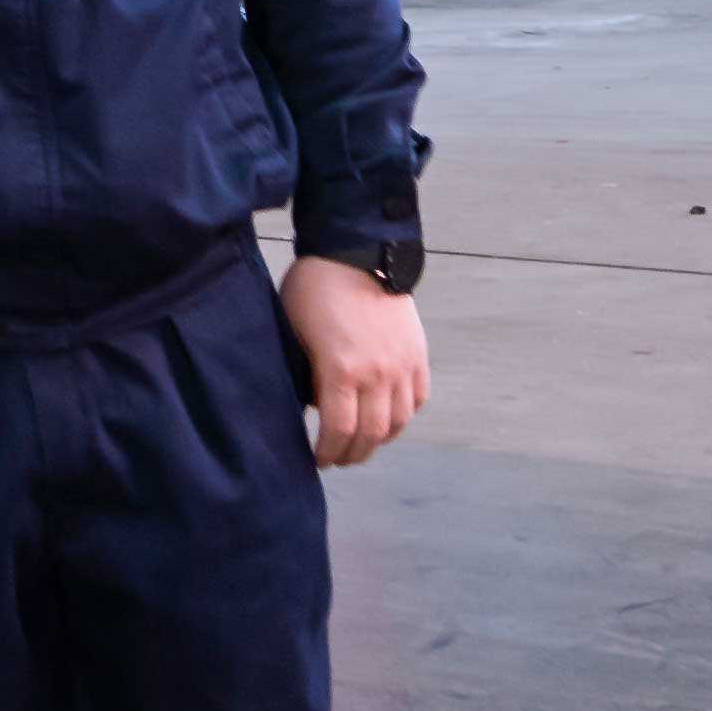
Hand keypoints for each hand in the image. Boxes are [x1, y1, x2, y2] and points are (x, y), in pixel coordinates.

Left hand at [280, 256, 426, 465]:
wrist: (357, 251)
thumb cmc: (314, 288)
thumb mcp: (294, 332)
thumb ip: (304, 373)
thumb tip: (309, 405)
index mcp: (341, 370)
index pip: (339, 431)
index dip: (327, 452)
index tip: (317, 460)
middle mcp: (378, 373)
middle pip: (371, 435)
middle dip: (352, 453)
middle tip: (338, 458)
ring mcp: (403, 364)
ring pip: (398, 422)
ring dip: (379, 439)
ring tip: (362, 442)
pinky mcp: (418, 353)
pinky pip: (417, 399)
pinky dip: (403, 415)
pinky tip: (387, 418)